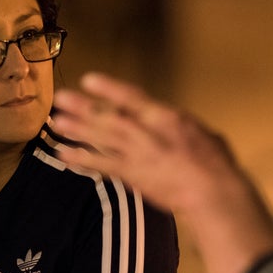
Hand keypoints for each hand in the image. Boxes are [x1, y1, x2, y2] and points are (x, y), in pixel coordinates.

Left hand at [51, 73, 240, 216]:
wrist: (213, 193)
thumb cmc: (217, 162)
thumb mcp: (203, 132)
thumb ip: (181, 125)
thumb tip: (174, 123)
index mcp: (166, 117)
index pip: (132, 98)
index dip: (109, 88)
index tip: (89, 79)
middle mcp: (147, 132)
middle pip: (110, 117)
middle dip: (83, 107)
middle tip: (60, 98)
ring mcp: (138, 155)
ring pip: (102, 138)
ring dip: (77, 130)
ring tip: (55, 122)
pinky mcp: (133, 176)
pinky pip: (102, 166)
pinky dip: (82, 160)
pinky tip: (64, 155)